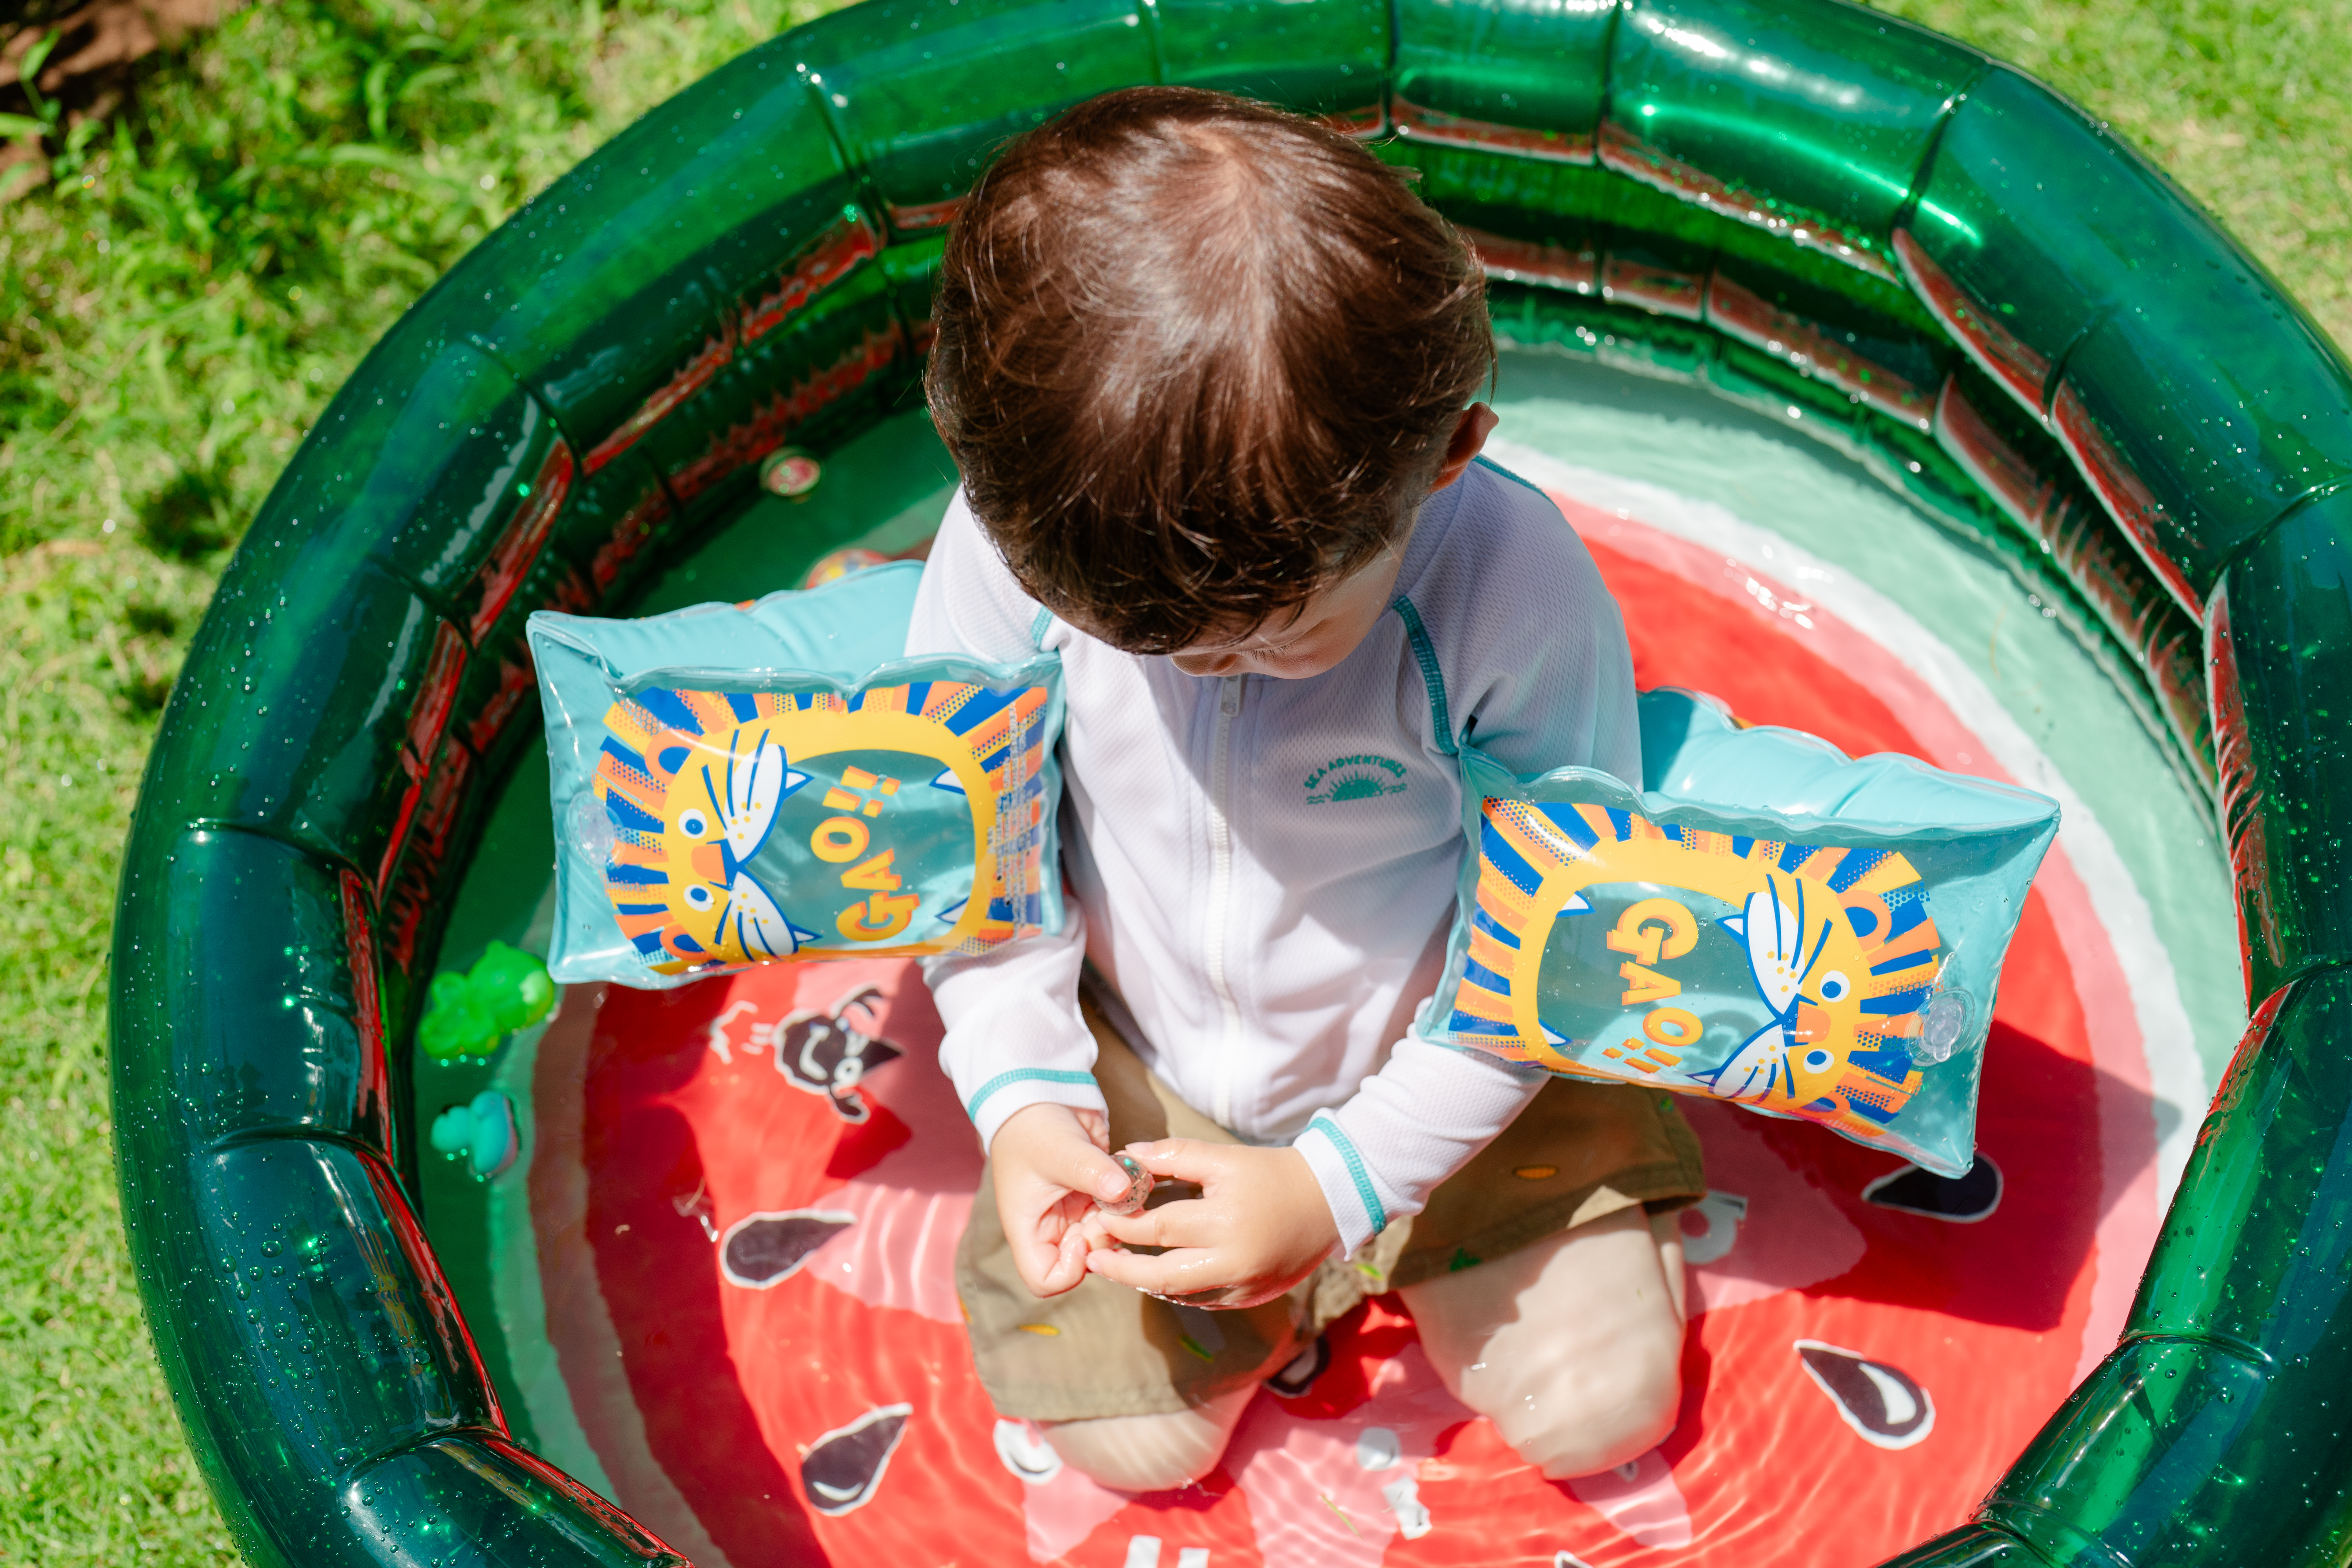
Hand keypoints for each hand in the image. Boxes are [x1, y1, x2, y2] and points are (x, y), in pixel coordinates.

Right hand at [989, 1102, 1137, 1297]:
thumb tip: (1123, 1189)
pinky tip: (1134, 1178)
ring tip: (1125, 1187)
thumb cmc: (1034, 1126)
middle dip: (1103, 1239)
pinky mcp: (1096, 1196)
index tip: (1081, 1236)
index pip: (1045, 1279)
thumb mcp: (1060, 1150)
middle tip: (1114, 1208)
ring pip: (1106, 1238)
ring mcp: (1075, 1214)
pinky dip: (1130, 1201)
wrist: (1043, 1095)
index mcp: (1028, 1229)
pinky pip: (1118, 1213)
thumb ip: (1091, 1172)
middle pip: (1083, 1262)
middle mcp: (1052, 1228)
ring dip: (1121, 1218)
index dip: (1068, 1269)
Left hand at [1081, 1139, 1339, 1308]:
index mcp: (1225, 1222)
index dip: (1124, 1225)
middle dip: (1122, 1269)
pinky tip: (1158, 1275)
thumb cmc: (1273, 1174)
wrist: (1327, 1202)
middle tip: (1094, 1259)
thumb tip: (1127, 1156)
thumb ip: (1174, 1155)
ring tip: (1119, 1266)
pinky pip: (1203, 1300)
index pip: (1159, 1228)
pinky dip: (1176, 1290)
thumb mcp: (1225, 1158)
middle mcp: (1234, 1261)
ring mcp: (1244, 1285)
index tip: (1099, 1219)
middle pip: (1163, 1276)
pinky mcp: (1252, 1297)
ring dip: (1145, 1282)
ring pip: (1180, 1295)